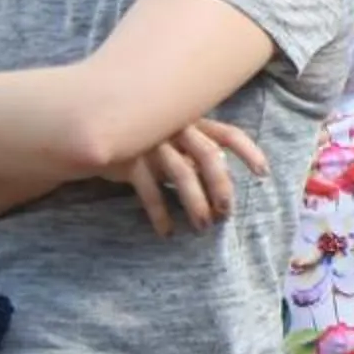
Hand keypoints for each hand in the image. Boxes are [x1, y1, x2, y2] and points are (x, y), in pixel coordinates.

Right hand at [118, 119, 268, 235]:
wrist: (90, 130)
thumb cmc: (143, 138)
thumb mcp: (172, 140)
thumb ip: (195, 153)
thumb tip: (221, 185)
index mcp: (191, 121)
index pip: (228, 133)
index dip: (248, 152)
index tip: (263, 174)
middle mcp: (174, 128)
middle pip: (208, 155)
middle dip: (221, 186)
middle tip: (227, 212)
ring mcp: (151, 142)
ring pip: (181, 174)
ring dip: (195, 203)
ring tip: (203, 226)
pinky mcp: (128, 159)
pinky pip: (148, 190)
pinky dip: (160, 213)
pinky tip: (167, 232)